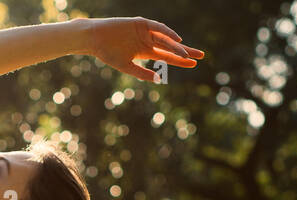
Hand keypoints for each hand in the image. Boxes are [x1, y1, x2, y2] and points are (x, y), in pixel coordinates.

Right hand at [88, 17, 203, 82]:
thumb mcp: (126, 66)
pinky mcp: (141, 23)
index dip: (180, 60)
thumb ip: (141, 73)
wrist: (94, 38)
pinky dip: (167, 33)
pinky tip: (177, 39)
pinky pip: (157, 28)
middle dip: (185, 52)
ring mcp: (145, 31)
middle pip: (171, 47)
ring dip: (177, 46)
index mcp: (146, 51)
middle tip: (202, 56)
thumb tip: (158, 79)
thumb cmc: (107, 53)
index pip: (168, 56)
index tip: (193, 64)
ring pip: (166, 39)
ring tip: (188, 54)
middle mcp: (148, 41)